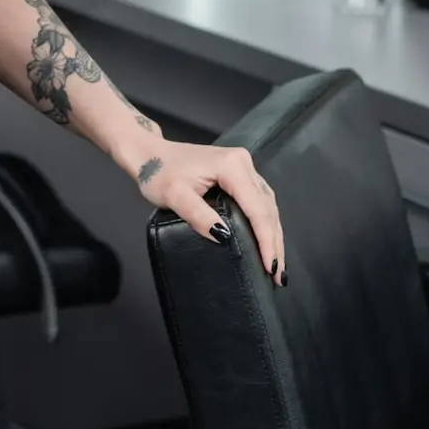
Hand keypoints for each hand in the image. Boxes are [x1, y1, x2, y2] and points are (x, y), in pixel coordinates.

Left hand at [131, 140, 285, 287]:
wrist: (150, 153)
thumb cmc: (159, 173)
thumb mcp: (174, 196)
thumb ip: (198, 216)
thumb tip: (224, 238)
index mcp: (231, 166)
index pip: (256, 208)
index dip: (265, 239)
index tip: (270, 266)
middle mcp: (243, 163)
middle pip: (267, 207)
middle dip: (274, 242)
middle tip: (278, 274)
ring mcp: (243, 166)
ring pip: (267, 204)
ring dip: (273, 234)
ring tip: (277, 263)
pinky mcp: (239, 173)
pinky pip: (259, 200)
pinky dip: (265, 222)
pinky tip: (268, 240)